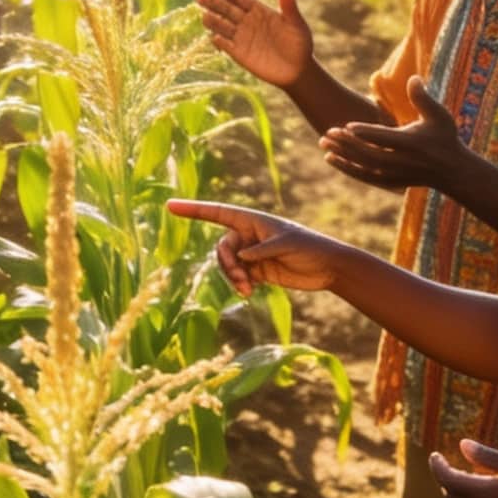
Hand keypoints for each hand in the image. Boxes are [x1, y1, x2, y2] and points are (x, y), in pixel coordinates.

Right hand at [167, 198, 342, 294]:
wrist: (328, 267)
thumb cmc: (309, 248)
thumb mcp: (285, 245)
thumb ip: (261, 250)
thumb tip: (240, 256)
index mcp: (253, 221)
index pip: (217, 213)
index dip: (193, 210)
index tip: (170, 206)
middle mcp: (248, 235)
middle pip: (221, 248)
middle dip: (227, 265)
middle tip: (242, 280)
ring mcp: (251, 253)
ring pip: (228, 265)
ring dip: (233, 278)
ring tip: (248, 290)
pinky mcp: (257, 271)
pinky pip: (237, 277)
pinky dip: (240, 285)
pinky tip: (252, 291)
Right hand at [198, 0, 313, 88]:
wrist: (298, 70)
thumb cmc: (299, 43)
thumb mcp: (296, 23)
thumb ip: (289, 5)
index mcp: (258, 9)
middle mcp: (246, 21)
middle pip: (225, 9)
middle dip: (212, 2)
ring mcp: (241, 37)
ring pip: (222, 26)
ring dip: (212, 21)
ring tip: (204, 15)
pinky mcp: (239, 54)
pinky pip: (226, 46)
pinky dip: (220, 42)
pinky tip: (215, 38)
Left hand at [320, 76, 468, 192]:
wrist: (452, 171)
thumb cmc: (445, 138)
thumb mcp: (439, 115)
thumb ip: (423, 98)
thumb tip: (413, 77)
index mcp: (412, 143)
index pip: (385, 138)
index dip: (366, 133)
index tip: (347, 126)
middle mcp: (401, 161)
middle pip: (369, 154)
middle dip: (347, 144)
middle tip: (327, 132)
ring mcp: (394, 174)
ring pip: (363, 166)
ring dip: (341, 155)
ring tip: (322, 143)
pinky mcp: (389, 182)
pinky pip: (364, 176)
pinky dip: (347, 168)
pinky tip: (331, 159)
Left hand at [428, 440, 497, 497]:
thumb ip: (488, 456)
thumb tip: (462, 444)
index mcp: (483, 494)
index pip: (446, 479)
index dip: (437, 466)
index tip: (435, 455)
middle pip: (448, 497)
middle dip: (445, 480)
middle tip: (453, 466)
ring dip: (455, 497)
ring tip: (466, 482)